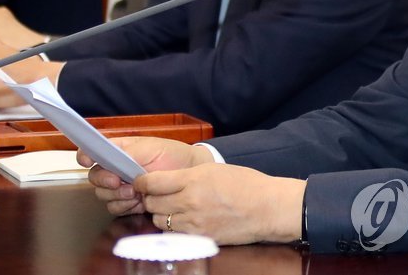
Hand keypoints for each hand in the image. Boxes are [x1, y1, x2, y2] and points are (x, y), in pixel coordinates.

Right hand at [79, 137, 215, 216]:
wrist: (189, 175)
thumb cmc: (171, 155)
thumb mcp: (150, 148)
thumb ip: (127, 153)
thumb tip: (108, 157)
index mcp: (117, 150)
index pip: (93, 152)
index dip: (85, 156)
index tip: (86, 161)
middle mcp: (115, 169)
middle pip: (94, 177)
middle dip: (105, 182)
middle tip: (119, 182)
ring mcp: (121, 186)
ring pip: (104, 196)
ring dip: (117, 196)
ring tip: (135, 193)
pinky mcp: (129, 203)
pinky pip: (116, 208)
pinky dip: (125, 207)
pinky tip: (139, 202)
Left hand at [138, 163, 305, 245]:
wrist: (268, 207)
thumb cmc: (245, 184)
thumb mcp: (213, 170)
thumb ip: (186, 175)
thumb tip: (165, 180)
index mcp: (193, 179)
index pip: (152, 182)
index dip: (141, 182)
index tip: (140, 181)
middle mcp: (190, 201)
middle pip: (151, 202)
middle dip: (149, 198)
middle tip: (156, 194)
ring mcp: (194, 222)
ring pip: (160, 220)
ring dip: (161, 214)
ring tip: (172, 207)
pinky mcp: (201, 238)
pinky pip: (174, 234)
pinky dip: (173, 228)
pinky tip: (183, 220)